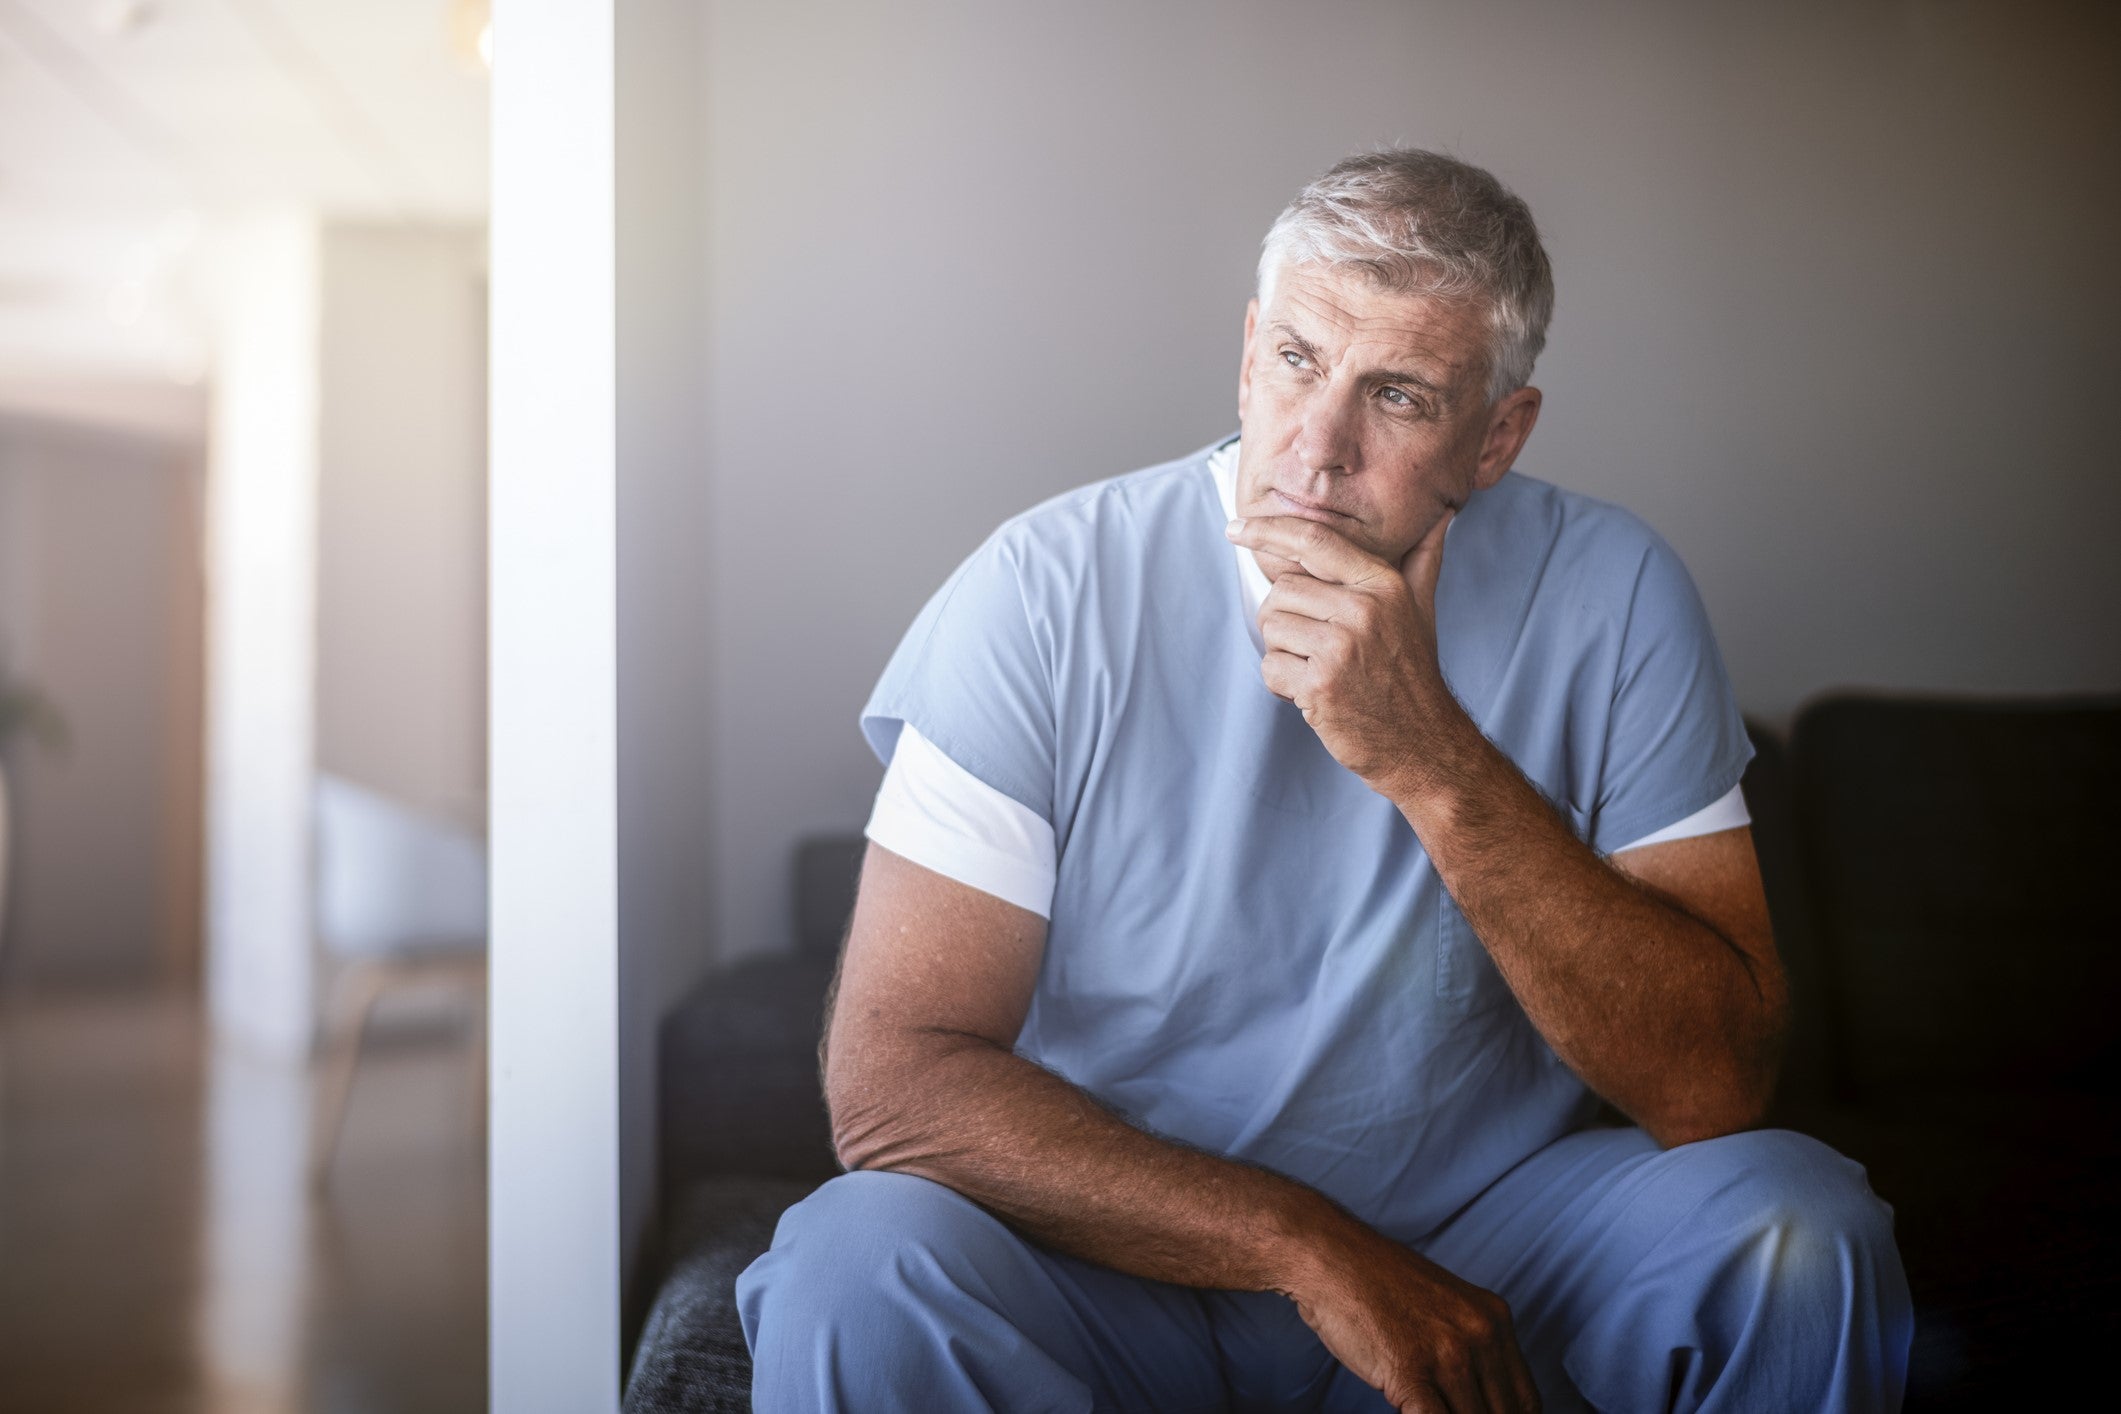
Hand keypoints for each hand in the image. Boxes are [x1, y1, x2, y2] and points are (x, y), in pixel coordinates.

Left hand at [1225, 510, 1462, 792]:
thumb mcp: (1421, 609)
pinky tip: (1314, 694)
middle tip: (1317, 648)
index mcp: (1382, 585)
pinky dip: (1282, 684)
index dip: (1268, 531)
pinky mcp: (1320, 683)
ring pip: (1272, 628)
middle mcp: (1363, 609)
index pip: (1314, 542)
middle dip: (1286, 620)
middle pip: (1282, 591)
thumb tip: (1441, 515)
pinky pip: (1270, 667)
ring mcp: (1341, 647)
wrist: (1423, 742)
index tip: (1235, 528)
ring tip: (1321, 670)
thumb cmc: (1412, 673)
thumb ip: (1422, 560)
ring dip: (1284, 654)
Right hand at [1286, 1226, 1541, 1412]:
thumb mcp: (1441, 1306)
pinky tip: (1405, 1411)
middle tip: (1449, 1412)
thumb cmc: (1373, 1283)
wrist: (1327, 1256)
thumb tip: (1476, 1399)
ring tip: (1420, 1408)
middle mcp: (1481, 1334)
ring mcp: (1448, 1353)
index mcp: (1494, 1318)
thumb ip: (1466, 1348)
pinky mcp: (1411, 1370)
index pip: (1527, 1401)